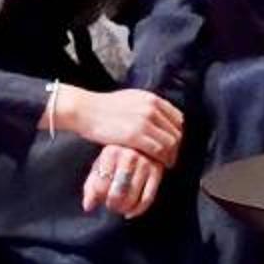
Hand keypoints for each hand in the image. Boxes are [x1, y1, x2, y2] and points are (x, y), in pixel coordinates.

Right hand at [58, 84, 183, 165]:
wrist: (85, 110)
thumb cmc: (104, 107)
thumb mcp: (131, 99)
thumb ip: (147, 106)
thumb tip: (158, 117)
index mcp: (152, 99)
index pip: (178, 118)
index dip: (178, 133)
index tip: (175, 143)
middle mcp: (152, 108)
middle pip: (176, 131)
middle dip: (177, 146)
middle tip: (173, 157)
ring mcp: (144, 121)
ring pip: (170, 142)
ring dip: (172, 155)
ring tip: (168, 163)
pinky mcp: (135, 135)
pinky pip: (158, 150)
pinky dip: (163, 159)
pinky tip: (160, 165)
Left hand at [81, 145, 165, 218]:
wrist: (143, 141)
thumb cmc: (117, 156)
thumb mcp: (101, 164)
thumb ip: (91, 185)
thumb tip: (88, 207)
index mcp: (111, 152)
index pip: (101, 185)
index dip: (98, 198)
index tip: (99, 200)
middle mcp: (129, 156)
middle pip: (117, 194)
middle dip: (112, 205)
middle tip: (111, 206)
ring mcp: (145, 164)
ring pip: (132, 198)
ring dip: (124, 208)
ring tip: (119, 208)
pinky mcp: (157, 171)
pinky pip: (148, 198)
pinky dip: (138, 210)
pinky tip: (130, 212)